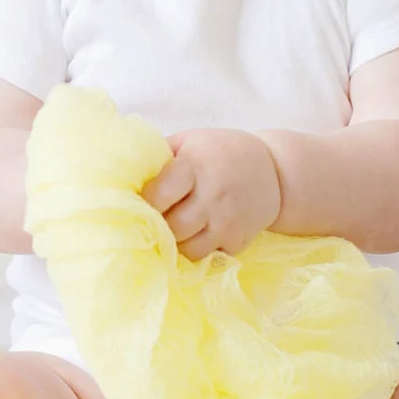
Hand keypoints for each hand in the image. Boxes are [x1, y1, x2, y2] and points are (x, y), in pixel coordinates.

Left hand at [140, 128, 281, 260]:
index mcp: (194, 165)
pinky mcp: (238, 241)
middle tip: (152, 221)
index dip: (143, 203)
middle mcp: (212, 195)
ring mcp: (227, 221)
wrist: (275, 172)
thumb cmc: (221, 152)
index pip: (157, 196)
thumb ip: (159, 156)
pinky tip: (195, 236)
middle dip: (157, 226)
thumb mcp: (190, 140)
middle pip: (169, 227)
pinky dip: (196, 250)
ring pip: (186, 249)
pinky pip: (207, 257)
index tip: (138, 203)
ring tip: (172, 229)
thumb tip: (123, 174)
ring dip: (175, 242)